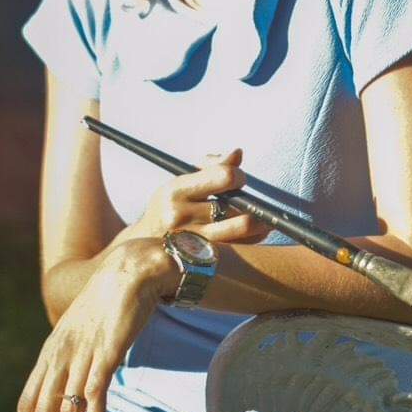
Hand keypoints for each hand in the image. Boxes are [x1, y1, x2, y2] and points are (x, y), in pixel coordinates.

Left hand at [14, 238, 175, 411]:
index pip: (27, 401)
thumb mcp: (79, 332)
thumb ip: (71, 359)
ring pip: (66, 410)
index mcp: (51, 352)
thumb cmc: (108, 303)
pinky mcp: (106, 352)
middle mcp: (60, 354)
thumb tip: (72, 390)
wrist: (129, 271)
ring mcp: (82, 353)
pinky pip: (94, 395)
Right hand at [132, 148, 267, 243]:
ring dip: (259, 220)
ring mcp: (190, 240)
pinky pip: (239, 246)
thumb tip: (238, 153)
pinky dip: (253, 237)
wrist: (147, 245)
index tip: (239, 179)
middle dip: (247, 200)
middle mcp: (180, 216)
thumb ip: (211, 166)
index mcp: (176, 191)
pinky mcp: (201, 258)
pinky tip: (256, 232)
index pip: (223, 176)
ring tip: (264, 217)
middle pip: (233, 203)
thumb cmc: (172, 205)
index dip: (238, 175)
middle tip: (251, 200)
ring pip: (240, 227)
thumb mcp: (182, 181)